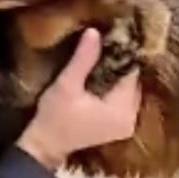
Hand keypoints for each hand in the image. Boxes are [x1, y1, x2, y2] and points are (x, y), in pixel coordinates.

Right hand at [17, 29, 141, 170]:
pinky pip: (123, 99)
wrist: (45, 146)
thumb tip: (95, 31)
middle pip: (133, 82)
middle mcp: (130, 119)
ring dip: (118, 76)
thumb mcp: (66, 85)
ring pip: (129, 90)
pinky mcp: (119, 126)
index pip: (131, 73)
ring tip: (102, 58)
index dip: (122, 54)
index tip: (111, 38)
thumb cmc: (54, 117)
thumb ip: (83, 59)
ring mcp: (126, 125)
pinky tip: (101, 77)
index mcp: (122, 110)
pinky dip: (115, 88)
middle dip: (120, 64)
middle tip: (106, 45)